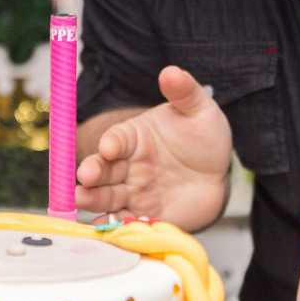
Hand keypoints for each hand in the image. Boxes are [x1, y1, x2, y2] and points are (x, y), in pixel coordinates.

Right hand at [75, 66, 231, 230]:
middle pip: (103, 168)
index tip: (109, 146)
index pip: (118, 138)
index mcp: (135, 137)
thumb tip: (171, 71)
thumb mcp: (199, 110)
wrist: (217, 174)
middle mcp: (127, 164)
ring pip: (107, 195)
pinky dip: (113, 226)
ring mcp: (133, 191)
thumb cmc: (203, 137)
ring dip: (93, 198)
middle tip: (85, 177)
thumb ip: (183, 92)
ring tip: (82, 200)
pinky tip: (106, 229)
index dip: (112, 142)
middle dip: (92, 172)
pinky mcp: (143, 215)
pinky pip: (125, 222)